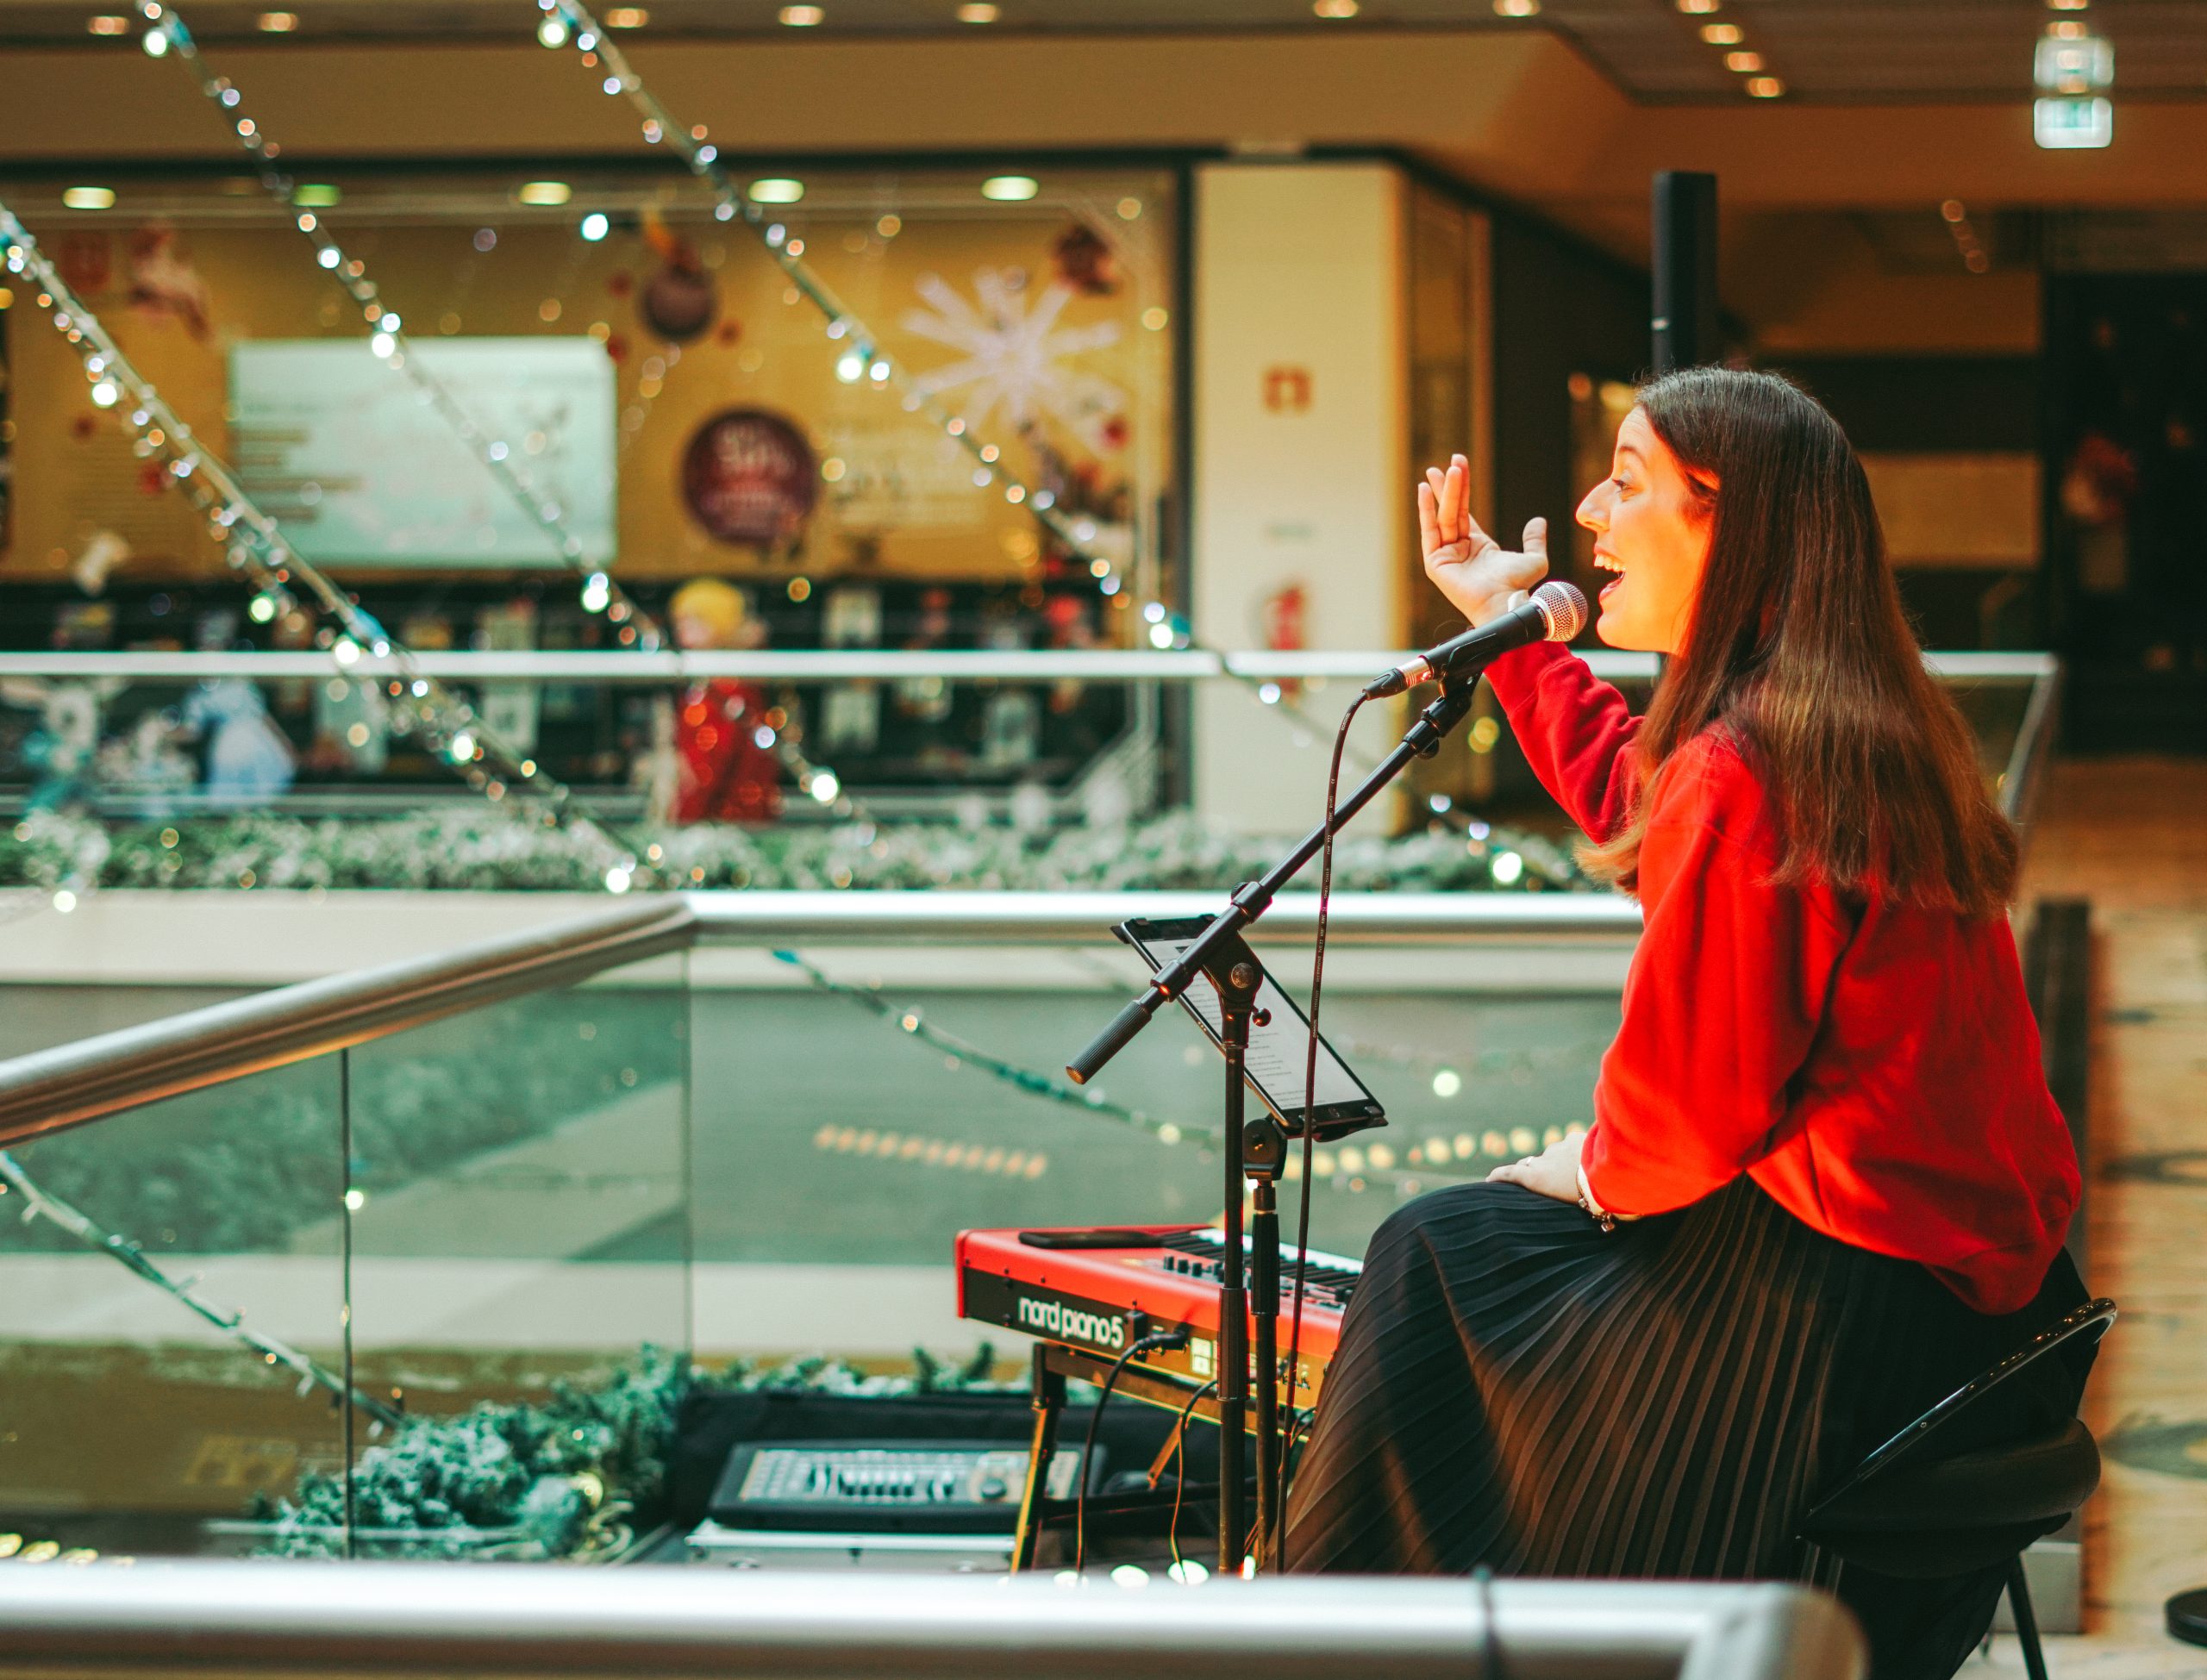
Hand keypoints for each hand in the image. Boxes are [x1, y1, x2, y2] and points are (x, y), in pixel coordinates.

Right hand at [1417, 455, 1548, 627]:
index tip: (1459, 465)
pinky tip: (1423, 491)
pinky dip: (1425, 511)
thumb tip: (1538, 520)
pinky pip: (1429, 531)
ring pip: (1443, 517)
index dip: (1462, 489)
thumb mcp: (1534, 559)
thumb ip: (1534, 539)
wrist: (1505, 601)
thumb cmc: (1518, 586)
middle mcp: (1459, 550)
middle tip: (1445, 463)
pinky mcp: (1435, 563)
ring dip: (1441, 493)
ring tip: (1436, 470)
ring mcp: (1446, 556)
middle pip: (1451, 510)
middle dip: (1448, 486)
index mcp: (1477, 547)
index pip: (1464, 512)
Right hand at [1486, 1128, 1583, 1204]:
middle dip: (1536, 1171)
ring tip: (1576, 1174)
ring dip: (1560, 1163)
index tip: (1489, 1179)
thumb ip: (1559, 1200)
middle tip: (1547, 1182)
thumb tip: (1560, 1204)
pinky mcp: (1575, 1138)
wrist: (1611, 1174)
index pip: (1510, 1173)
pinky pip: (1571, 1145)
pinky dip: (1575, 1152)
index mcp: (1537, 1178)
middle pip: (1533, 1164)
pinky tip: (1589, 1160)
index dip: (1499, 1176)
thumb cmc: (1590, 1200)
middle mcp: (1543, 1160)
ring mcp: (1559, 1147)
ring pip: (1554, 1155)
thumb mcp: (1569, 1208)